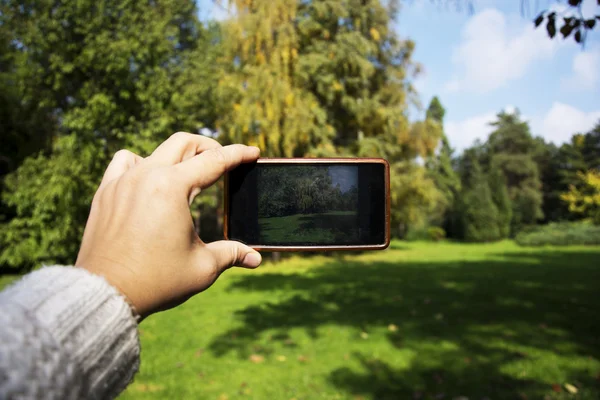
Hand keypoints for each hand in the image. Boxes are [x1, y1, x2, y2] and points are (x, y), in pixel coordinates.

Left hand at [75, 132, 261, 318]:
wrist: (106, 293)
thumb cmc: (156, 281)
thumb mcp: (202, 267)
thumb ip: (232, 254)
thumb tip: (255, 259)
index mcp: (173, 188)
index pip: (214, 161)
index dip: (238, 155)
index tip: (253, 152)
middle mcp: (146, 176)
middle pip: (184, 143)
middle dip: (209, 147)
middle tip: (223, 160)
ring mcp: (122, 181)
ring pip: (155, 151)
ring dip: (177, 155)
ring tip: (187, 171)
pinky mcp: (105, 192)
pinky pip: (124, 162)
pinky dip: (142, 163)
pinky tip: (148, 178)